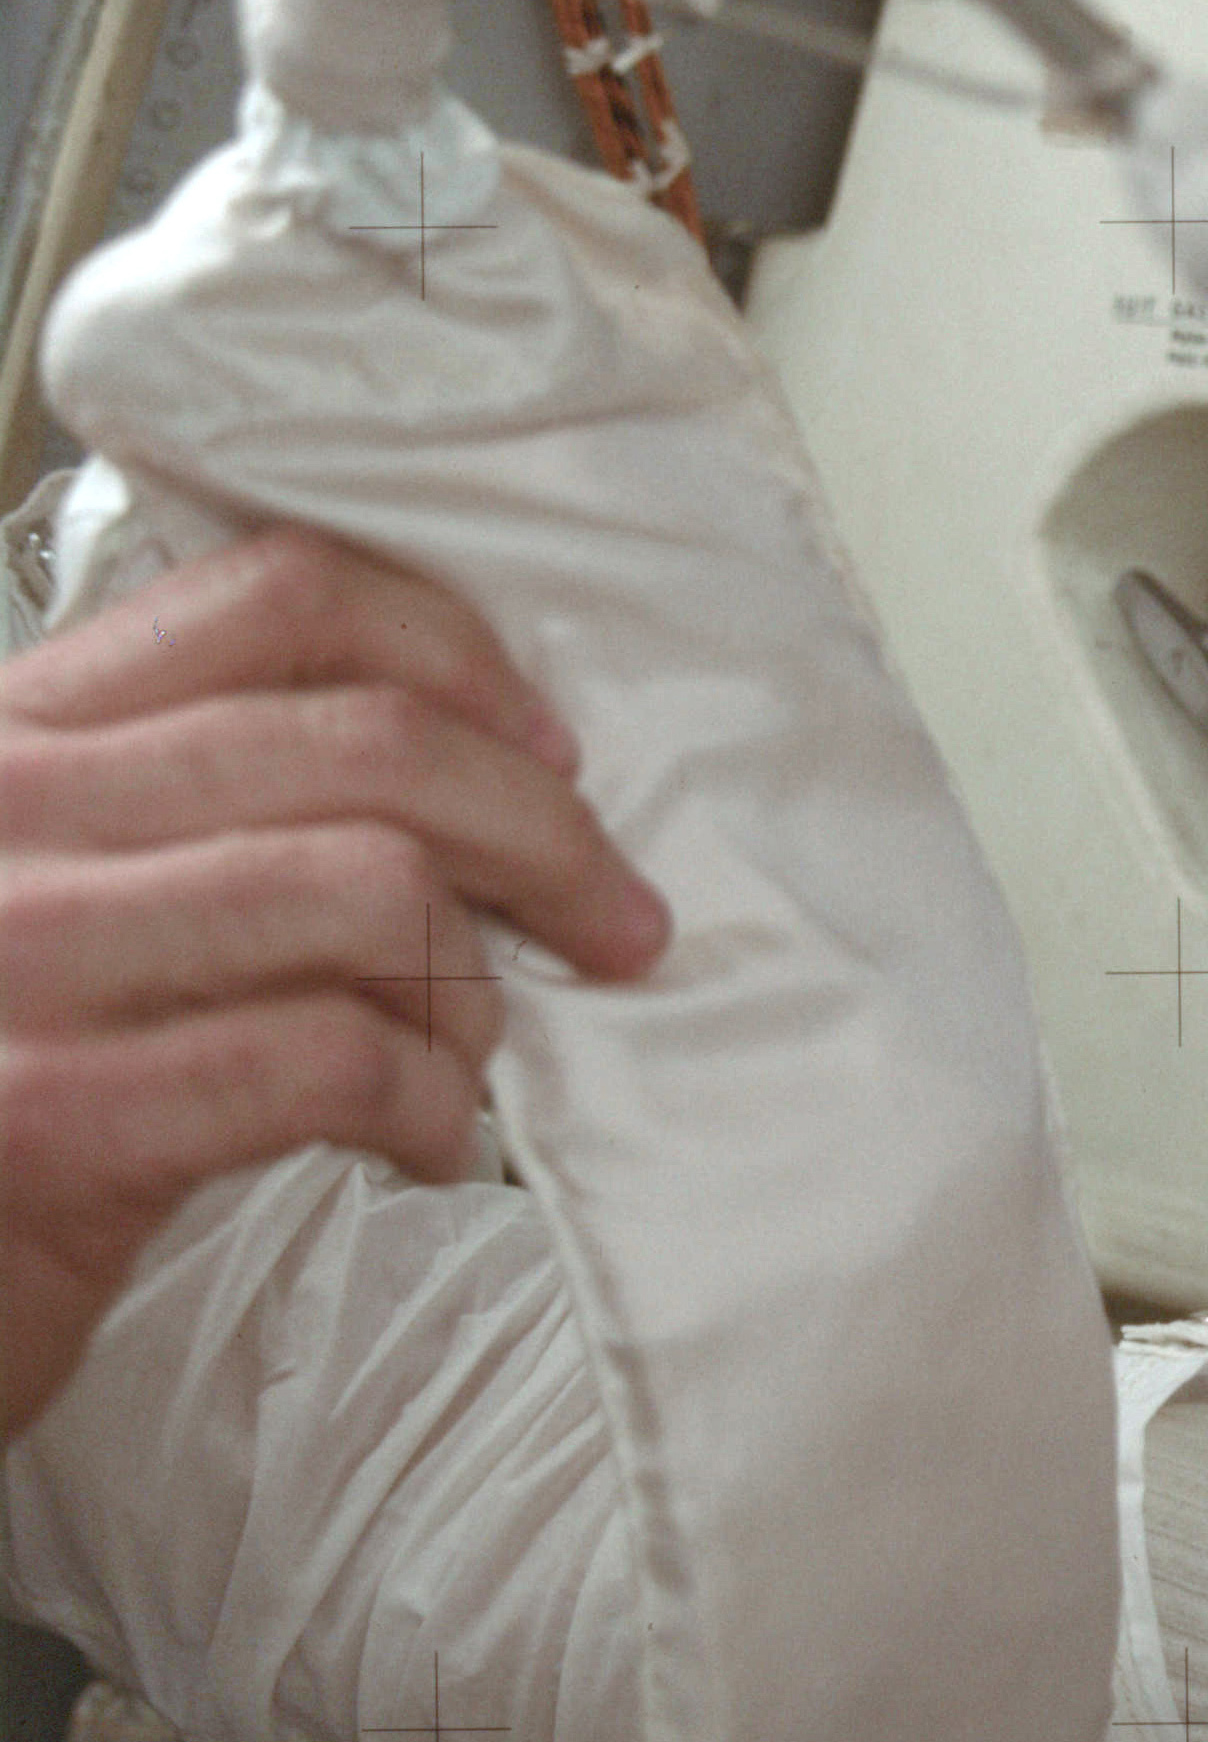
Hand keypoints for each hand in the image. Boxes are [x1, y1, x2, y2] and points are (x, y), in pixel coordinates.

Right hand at [1, 525, 669, 1440]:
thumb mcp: (59, 901)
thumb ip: (201, 812)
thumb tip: (479, 780)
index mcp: (16, 733)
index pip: (281, 594)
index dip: (464, 662)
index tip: (551, 756)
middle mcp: (4, 812)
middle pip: (370, 741)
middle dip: (545, 835)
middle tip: (613, 923)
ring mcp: (18, 956)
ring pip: (374, 888)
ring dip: (474, 984)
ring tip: (465, 1056)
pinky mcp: (53, 1116)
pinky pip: (333, 1058)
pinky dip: (429, 1105)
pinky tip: (423, 1147)